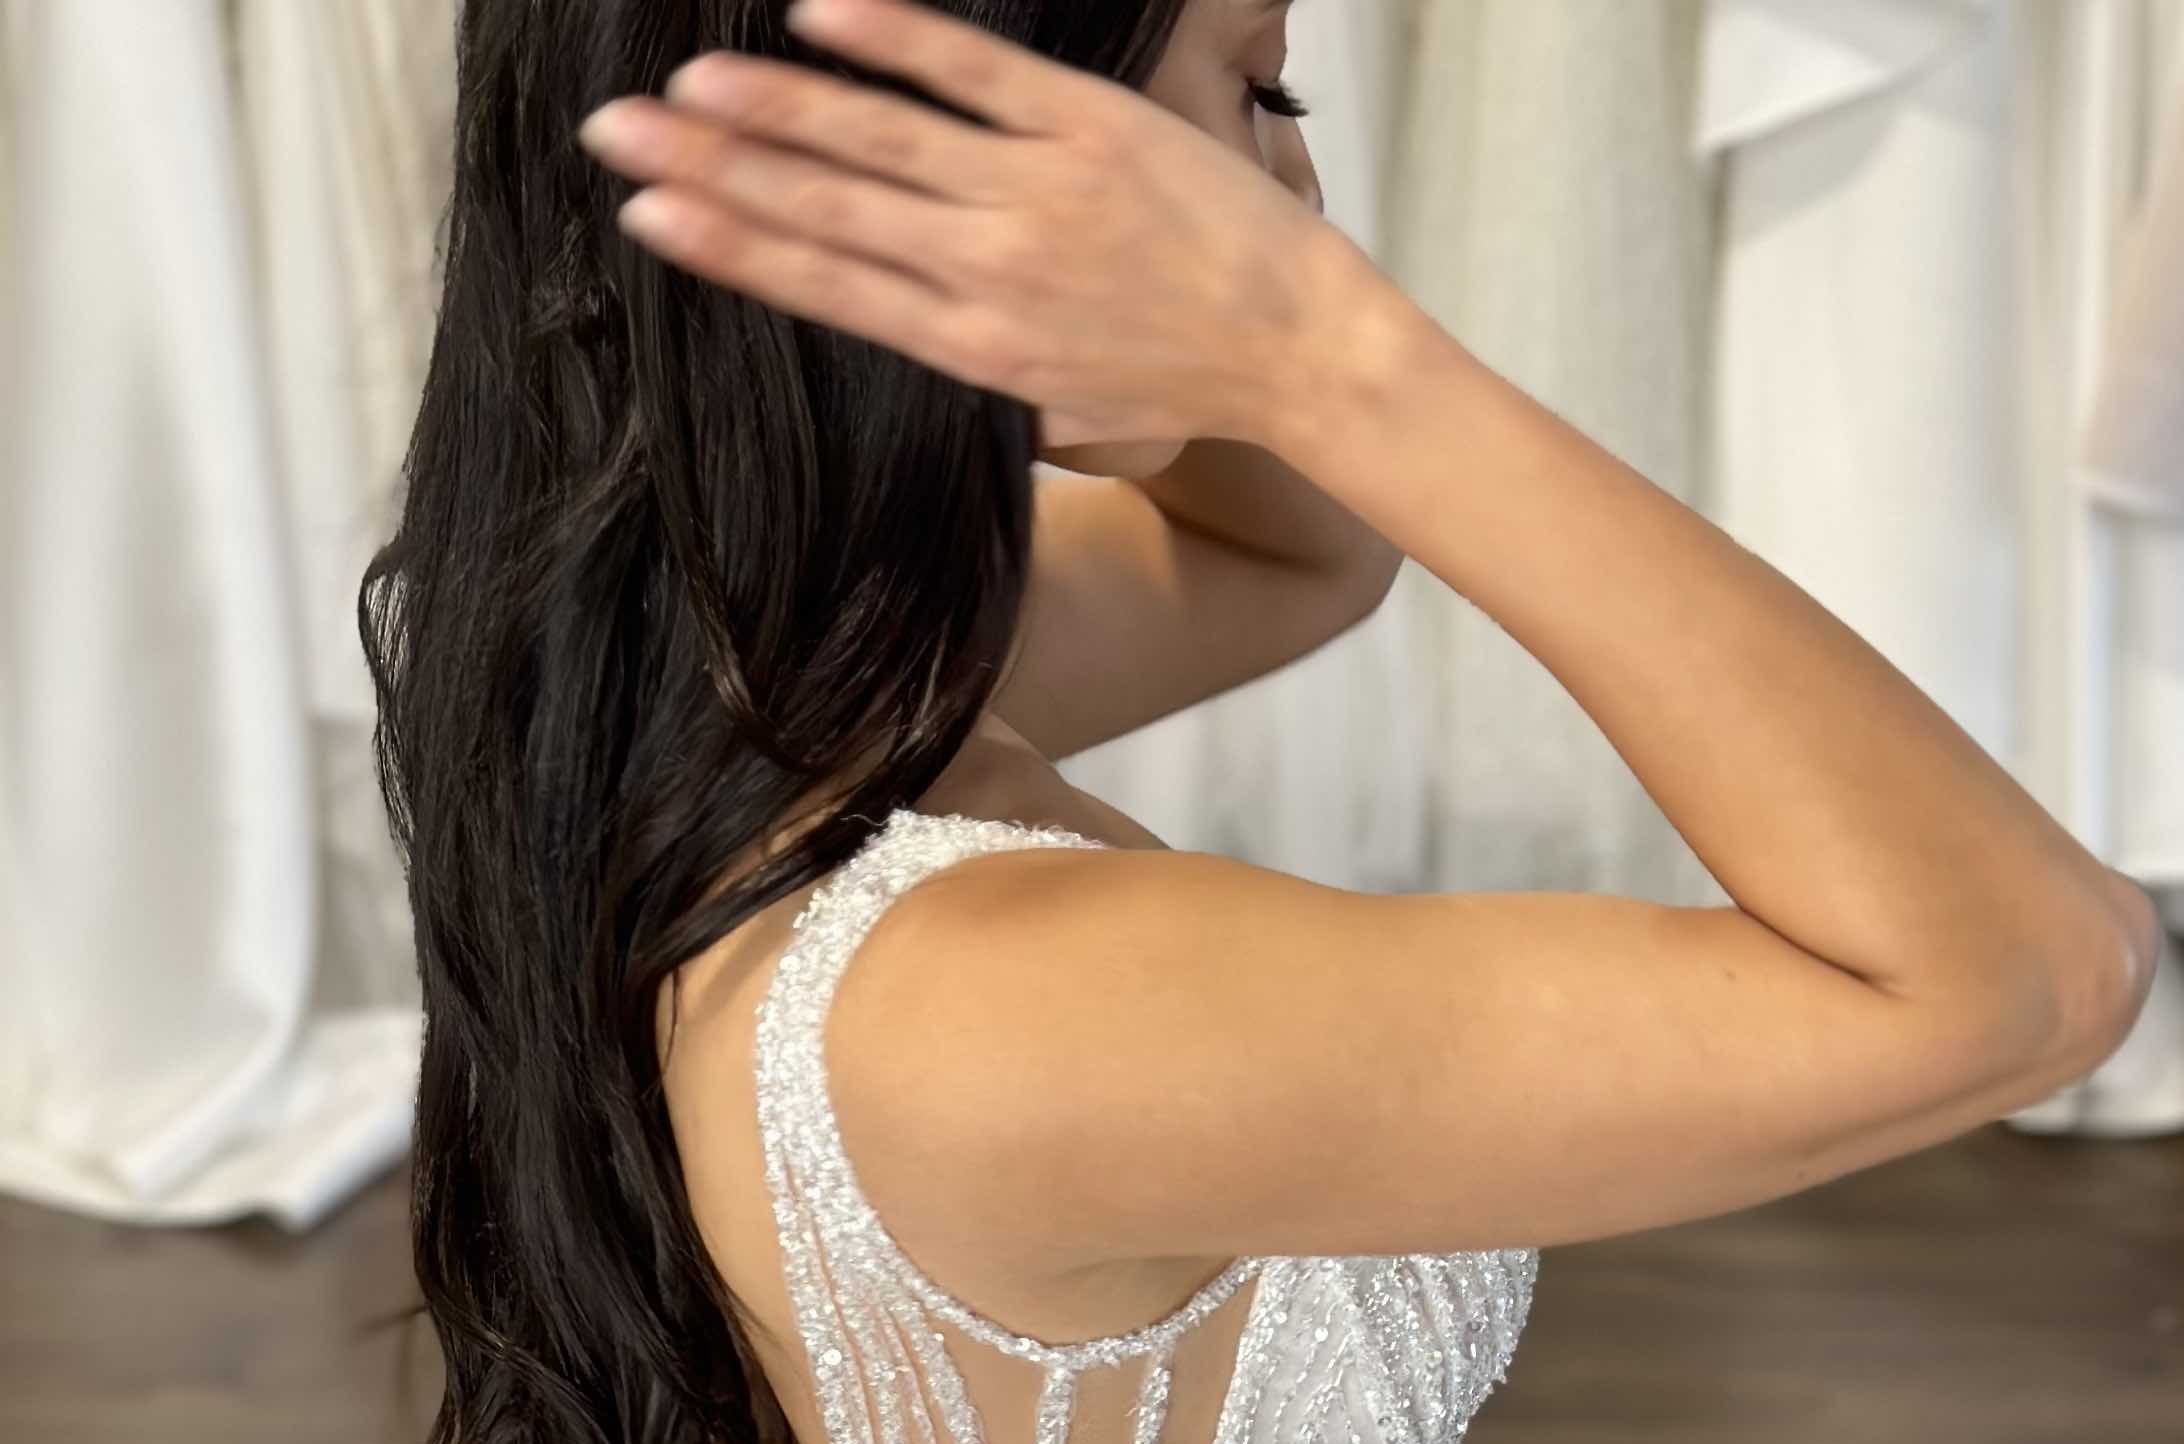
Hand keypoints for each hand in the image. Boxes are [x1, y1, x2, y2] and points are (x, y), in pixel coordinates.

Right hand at [577, 0, 1348, 457]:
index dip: (732, 247)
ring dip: (775, 108)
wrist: (1299, 356)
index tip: (649, 214)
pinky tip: (818, 15)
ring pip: (879, 146)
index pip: (829, 287)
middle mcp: (989, 274)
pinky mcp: (1089, 132)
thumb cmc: (1183, 378)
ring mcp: (1036, 199)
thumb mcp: (1067, 398)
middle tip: (616, 133)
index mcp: (975, 346)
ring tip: (688, 84)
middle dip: (714, 171)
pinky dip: (894, 41)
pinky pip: (974, 74)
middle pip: (826, 214)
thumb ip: (979, 349)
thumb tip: (896, 308)